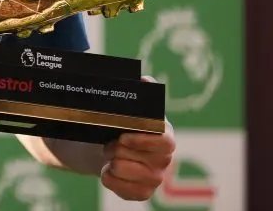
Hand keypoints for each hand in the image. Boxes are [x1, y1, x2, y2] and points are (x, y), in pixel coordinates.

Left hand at [100, 77, 175, 201]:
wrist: (109, 147)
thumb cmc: (121, 124)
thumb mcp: (128, 106)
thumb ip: (139, 89)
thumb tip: (144, 80)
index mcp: (165, 135)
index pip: (164, 141)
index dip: (143, 141)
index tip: (123, 137)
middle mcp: (164, 159)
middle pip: (140, 157)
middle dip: (117, 148)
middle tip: (109, 142)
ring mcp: (155, 178)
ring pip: (127, 171)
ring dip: (112, 162)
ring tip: (109, 154)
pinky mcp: (142, 192)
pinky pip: (121, 188)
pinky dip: (109, 178)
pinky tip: (108, 170)